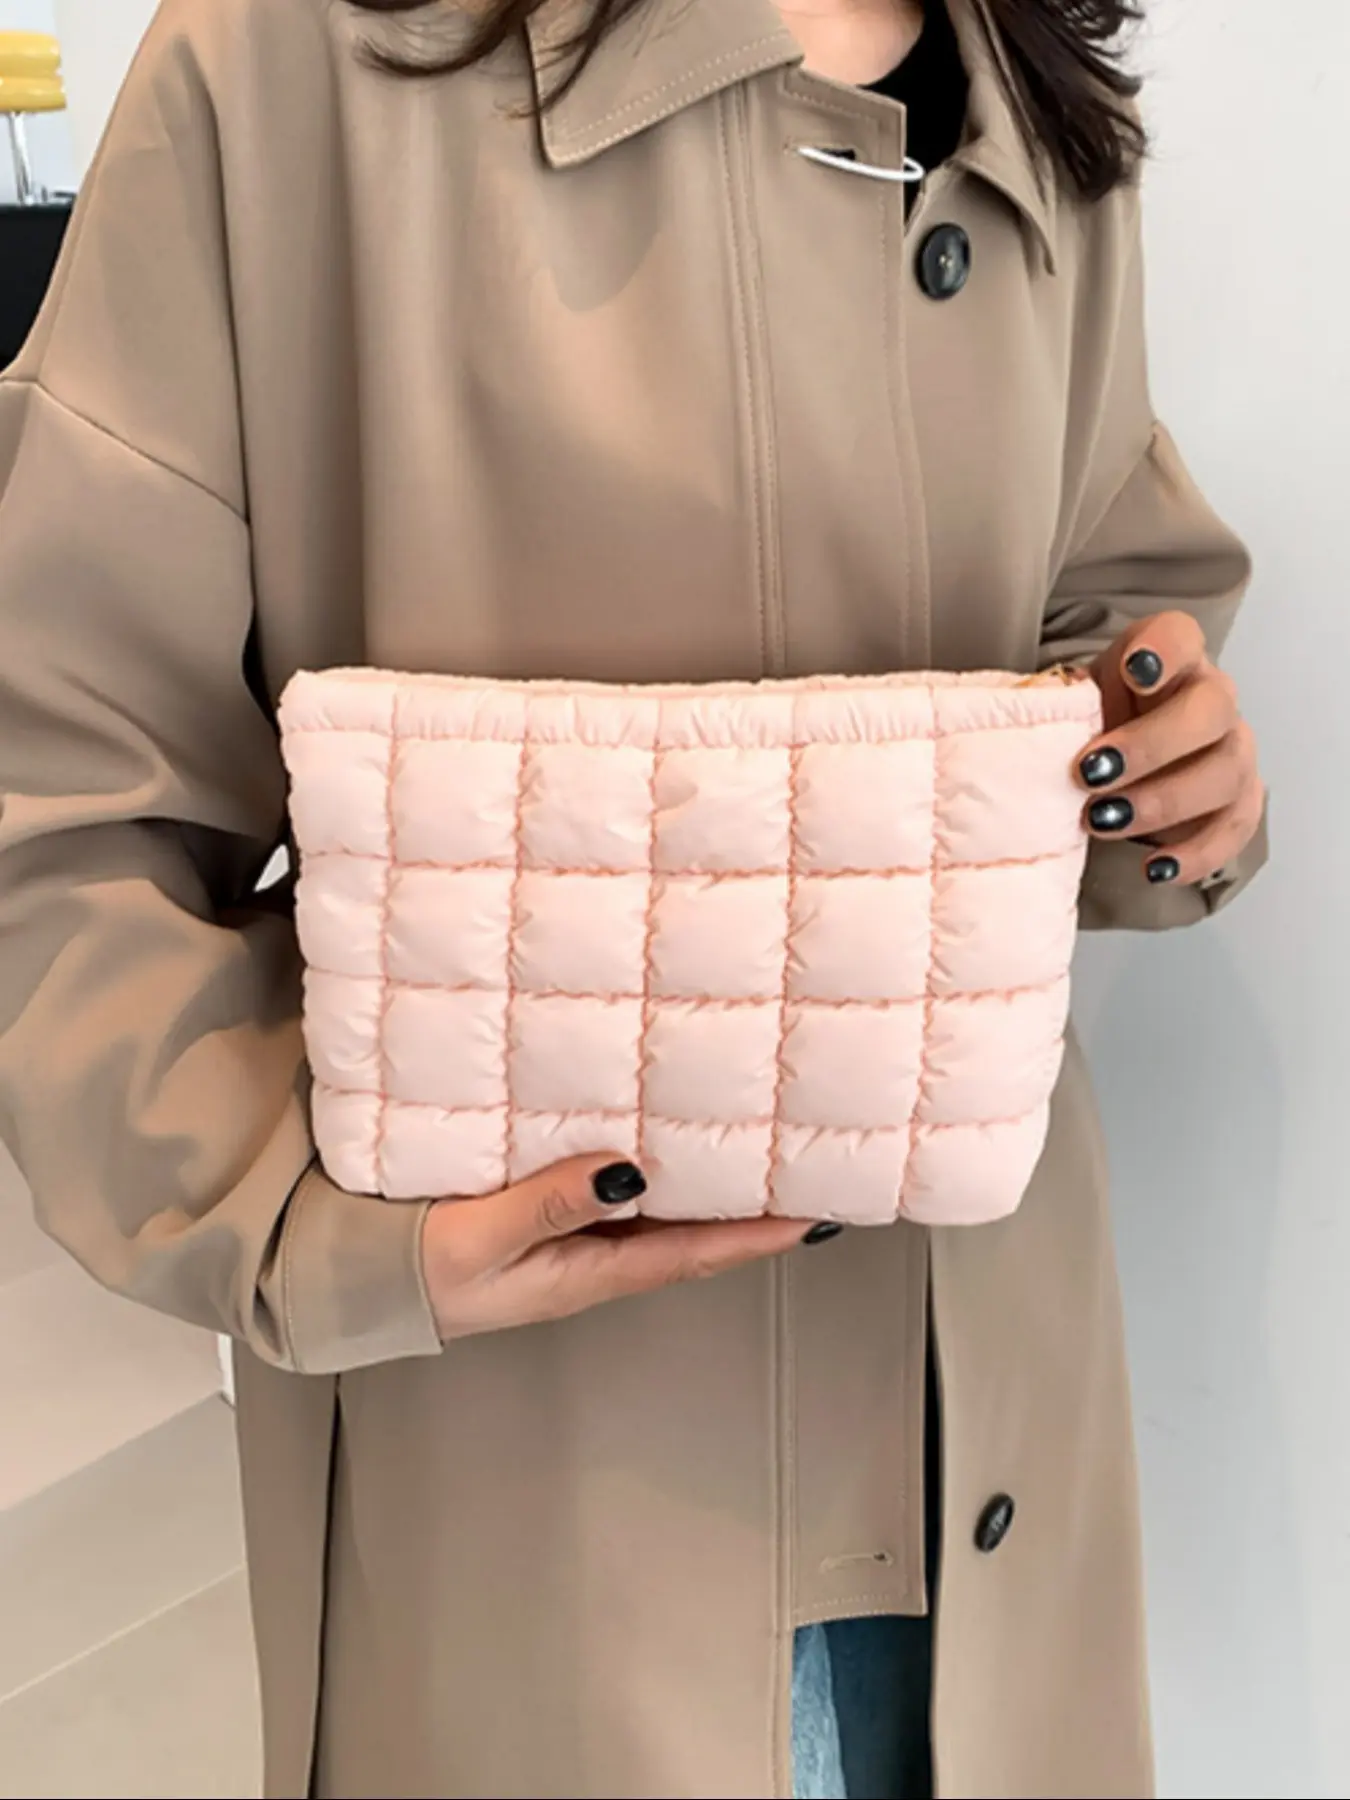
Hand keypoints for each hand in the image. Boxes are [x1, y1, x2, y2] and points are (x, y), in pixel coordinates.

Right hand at [421, 1156, 824, 1340]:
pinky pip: (614, 1190)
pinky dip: (649, 1167)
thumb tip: (629, 1172)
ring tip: (753, 1140)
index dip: (757, 1236)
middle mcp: (591, 1257)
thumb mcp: (480, 1240)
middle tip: (804, 1164)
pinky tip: (656, 1134)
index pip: (693, 1253)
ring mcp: (569, 1237)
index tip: (815, 1214)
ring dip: (704, 1182)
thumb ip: (549, 1204)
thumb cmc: (415, 1272)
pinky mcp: (543, 1213)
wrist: (357, 1284)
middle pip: (690, 1233)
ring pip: (657, 1210)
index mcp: (587, 1272)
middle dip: (748, 1206)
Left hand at [1077, 611, 1263, 885]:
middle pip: (1211, 708)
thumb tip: (998, 735)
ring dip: (1163, 802)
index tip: (1132, 668)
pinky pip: (1236, 828)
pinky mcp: (1239, 801)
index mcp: (1169, 659)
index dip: (1163, 650)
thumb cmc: (1092, 727)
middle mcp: (1211, 697)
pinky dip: (1198, 853)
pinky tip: (1156, 868)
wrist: (1119, 764)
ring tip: (1103, 823)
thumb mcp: (1069, 707)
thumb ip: (1053, 708)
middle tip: (1089, 773)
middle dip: (1150, 744)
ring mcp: (1232, 749)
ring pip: (1225, 771)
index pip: (1181, 637)